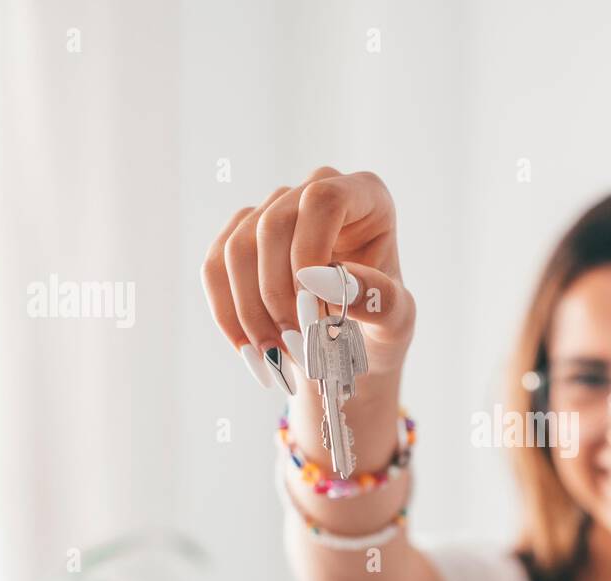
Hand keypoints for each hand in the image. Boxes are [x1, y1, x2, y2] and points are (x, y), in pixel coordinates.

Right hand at [200, 167, 415, 385]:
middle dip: (278, 294)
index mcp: (365, 197)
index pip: (323, 200)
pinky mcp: (240, 240)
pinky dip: (229, 317)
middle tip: (299, 346)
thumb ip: (376, 300)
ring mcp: (273, 211)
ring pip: (238, 249)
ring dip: (252, 312)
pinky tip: (253, 354)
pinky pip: (214, 270)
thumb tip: (321, 279)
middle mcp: (314, 192)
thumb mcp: (396, 323)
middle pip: (273, 224)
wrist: (354, 354)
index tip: (312, 309)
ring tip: (280, 358)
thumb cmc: (381, 330)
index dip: (308, 250)